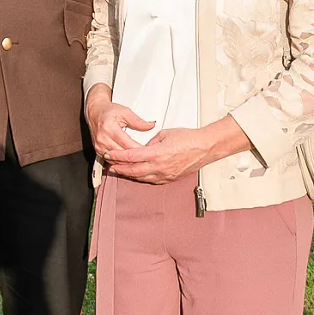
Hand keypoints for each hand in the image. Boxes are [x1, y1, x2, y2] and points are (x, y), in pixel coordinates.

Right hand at [84, 85, 154, 158]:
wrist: (94, 112)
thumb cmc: (108, 111)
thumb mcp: (125, 112)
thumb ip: (138, 121)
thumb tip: (151, 125)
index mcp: (109, 128)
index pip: (127, 144)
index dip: (139, 149)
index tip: (149, 151)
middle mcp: (102, 139)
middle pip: (122, 154)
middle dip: (135, 157)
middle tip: (147, 158)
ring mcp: (99, 146)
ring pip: (117, 160)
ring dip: (128, 163)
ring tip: (139, 162)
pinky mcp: (98, 151)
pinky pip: (111, 161)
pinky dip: (121, 163)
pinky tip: (129, 163)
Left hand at [102, 127, 218, 183]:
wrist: (205, 147)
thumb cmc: (188, 138)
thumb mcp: (164, 134)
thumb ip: (151, 142)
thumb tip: (143, 147)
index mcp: (157, 153)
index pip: (131, 156)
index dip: (118, 156)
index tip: (109, 154)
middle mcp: (159, 167)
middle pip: (133, 170)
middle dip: (119, 168)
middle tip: (109, 165)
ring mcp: (165, 175)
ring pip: (142, 177)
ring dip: (129, 174)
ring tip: (120, 170)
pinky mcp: (170, 178)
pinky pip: (152, 180)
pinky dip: (141, 177)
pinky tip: (136, 175)